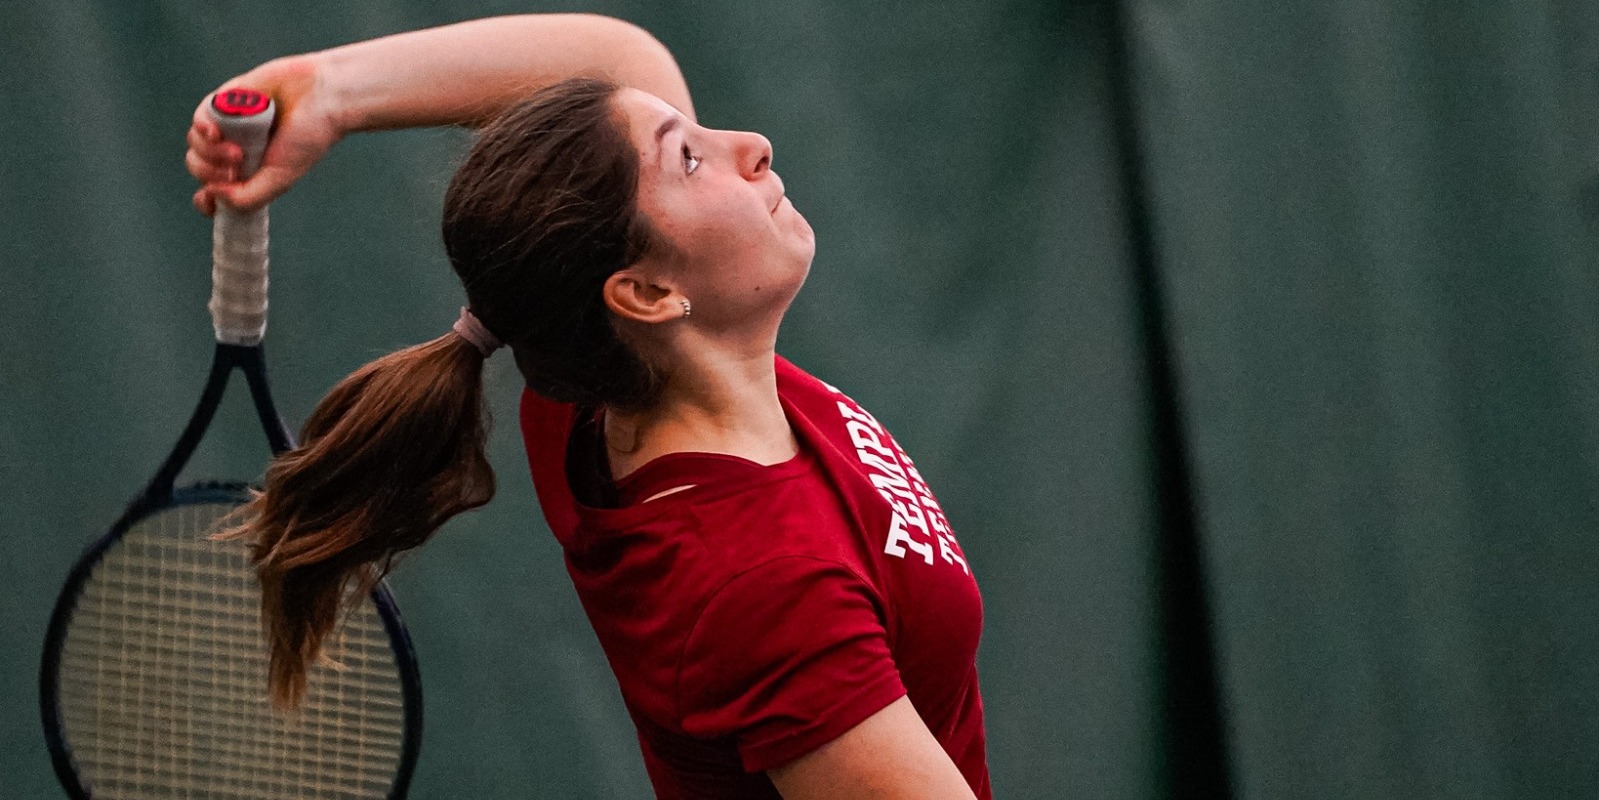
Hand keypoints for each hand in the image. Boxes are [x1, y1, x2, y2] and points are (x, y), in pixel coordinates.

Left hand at [186, 54, 343, 214]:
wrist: (321, 97)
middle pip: (200, 168)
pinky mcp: (225, 101)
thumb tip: (212, 193)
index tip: (209, 199)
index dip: (206, 199)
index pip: (216, 192)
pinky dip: (202, 128)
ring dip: (210, 152)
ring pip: (196, 145)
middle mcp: (237, 150)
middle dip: (210, 173)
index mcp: (251, 172)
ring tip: (236, 150)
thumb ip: (247, 197)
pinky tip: (214, 132)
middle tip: (235, 167)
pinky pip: (199, 119)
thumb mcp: (280, 179)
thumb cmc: (308, 137)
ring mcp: (229, 126)